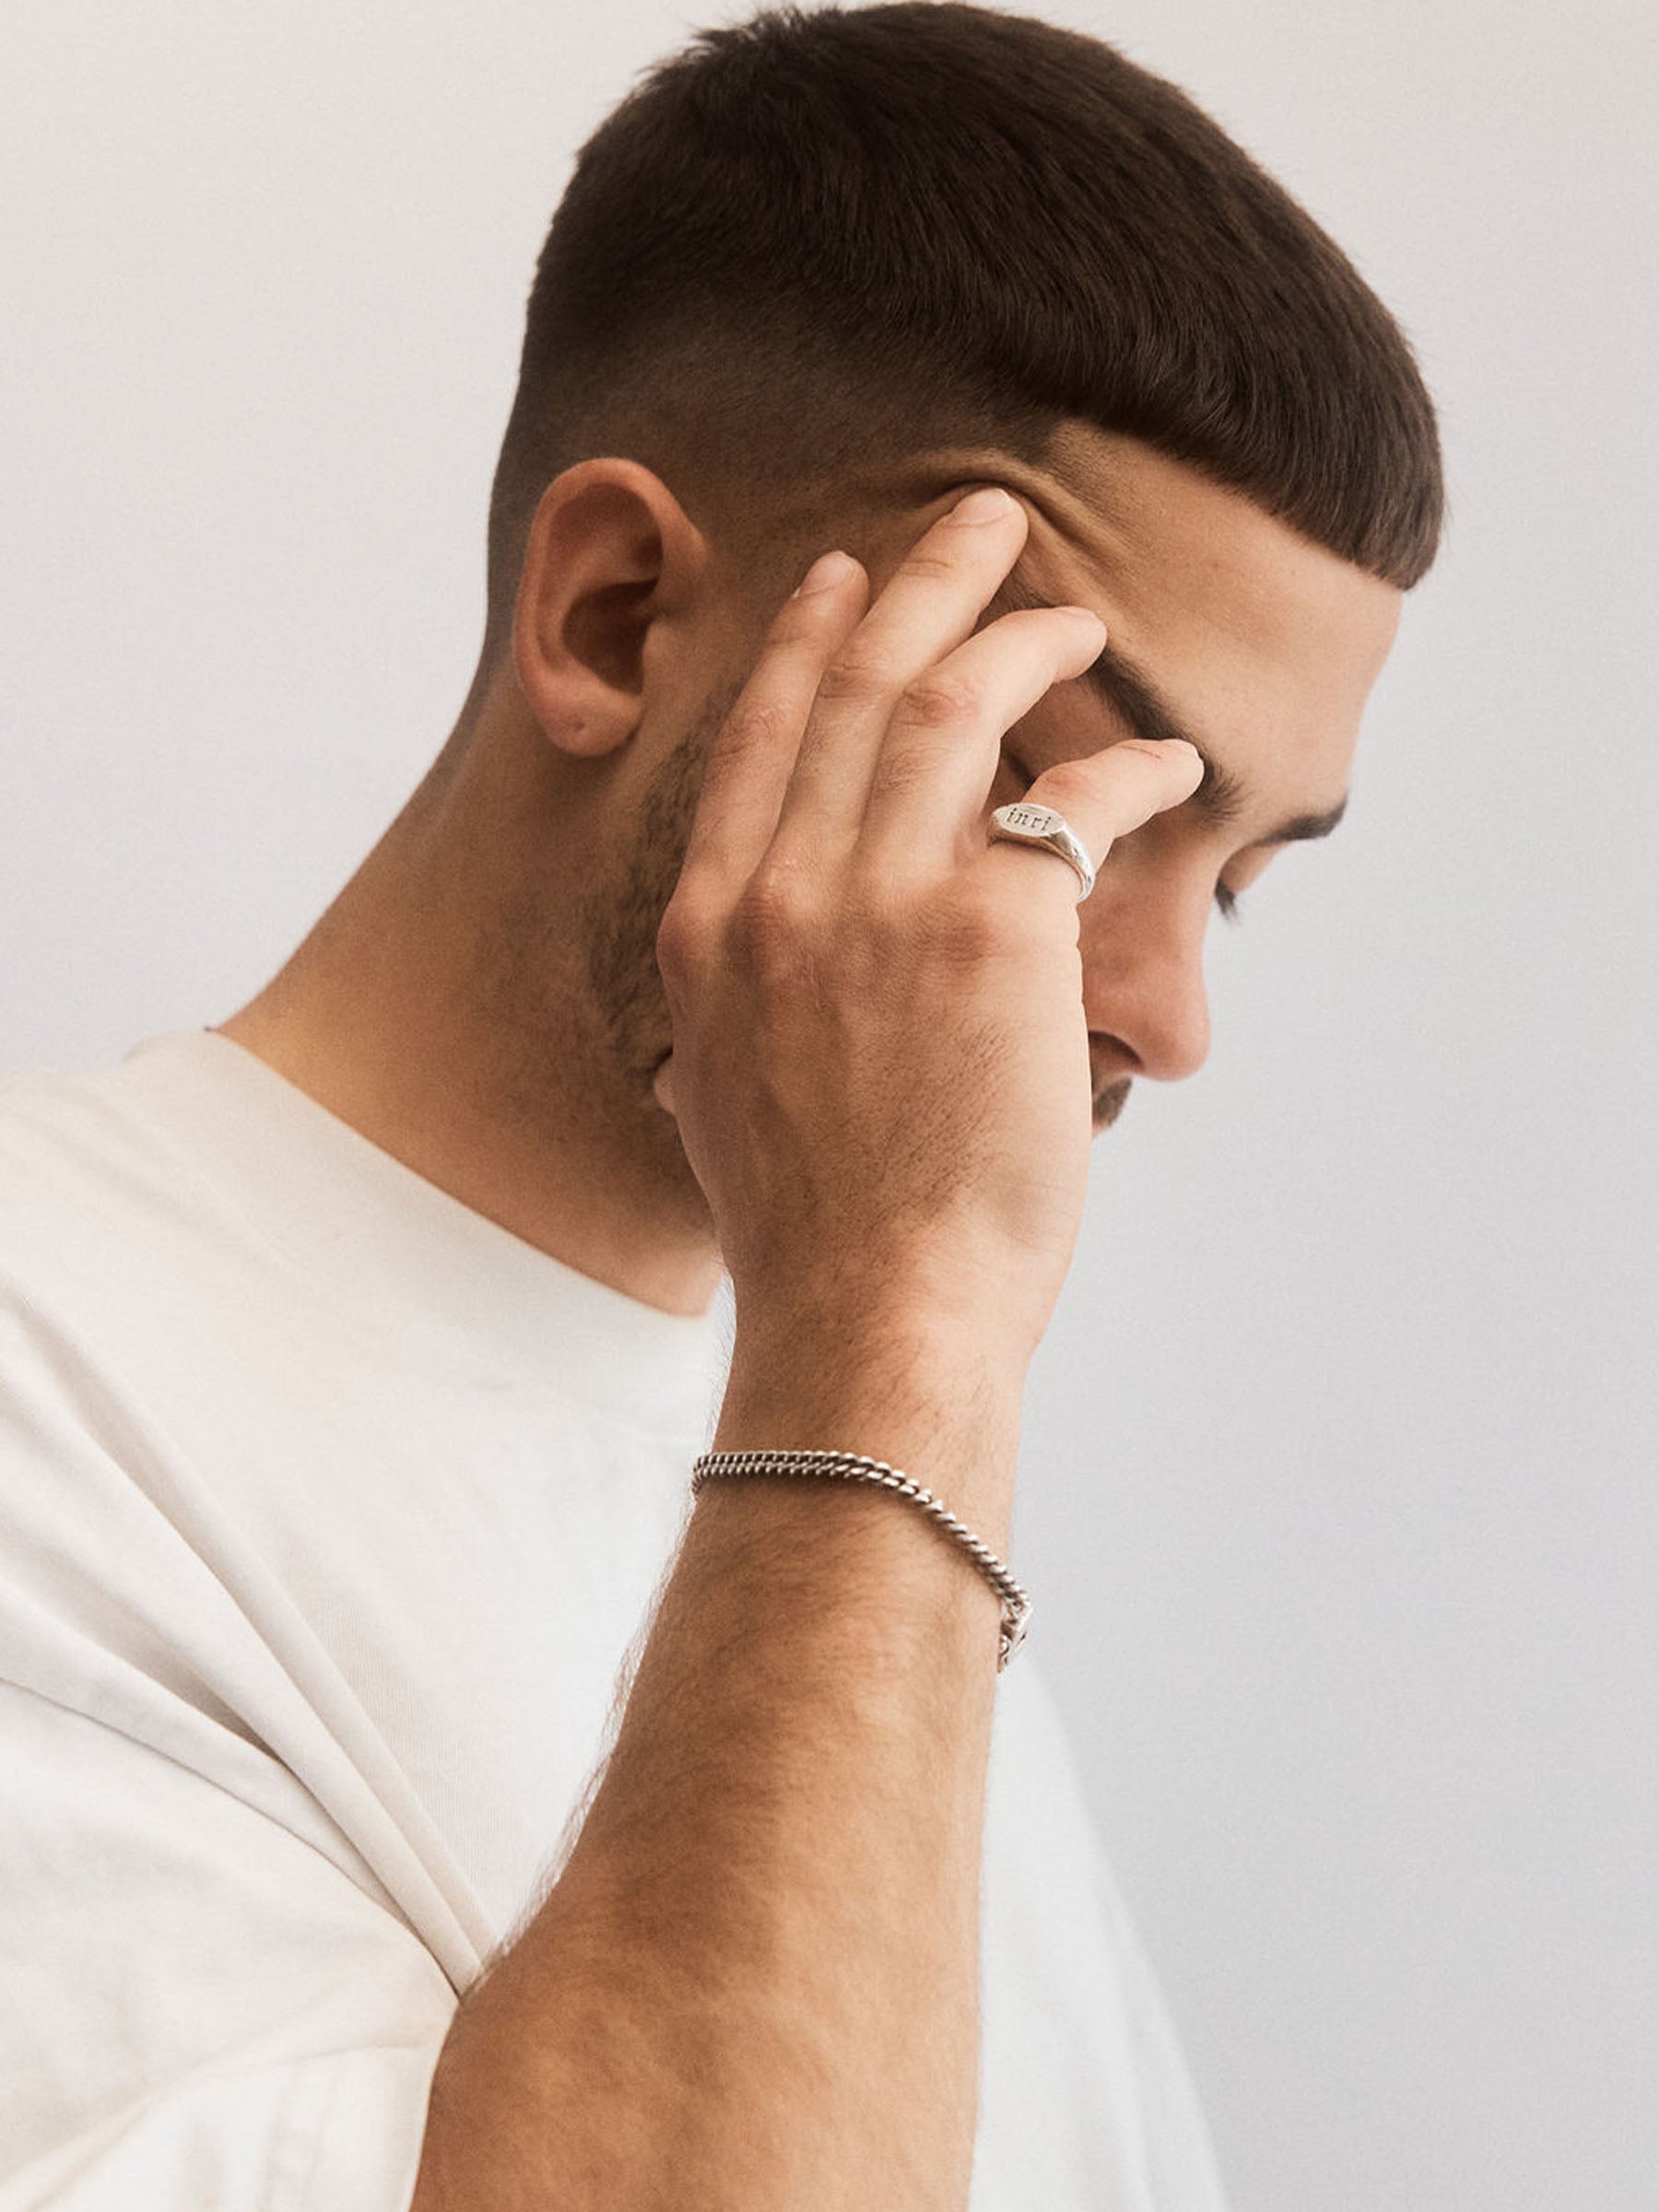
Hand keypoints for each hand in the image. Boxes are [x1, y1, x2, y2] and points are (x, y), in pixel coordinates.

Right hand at [655, 486, 1202, 1366]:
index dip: (808, 642)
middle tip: (978, 519)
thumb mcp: (723, 1101)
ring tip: (1072, 611)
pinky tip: (1163, 754)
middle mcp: (776, 892)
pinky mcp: (989, 930)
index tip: (843, 579)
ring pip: (949, 706)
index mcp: (708, 929)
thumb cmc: (815, 1236)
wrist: (869, 1314)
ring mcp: (875, 900)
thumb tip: (735, 1003)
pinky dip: (1125, 768)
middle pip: (854, 687)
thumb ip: (730, 1015)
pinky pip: (1068, 802)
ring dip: (1019, 639)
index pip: (759, 738)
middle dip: (921, 584)